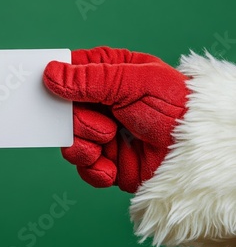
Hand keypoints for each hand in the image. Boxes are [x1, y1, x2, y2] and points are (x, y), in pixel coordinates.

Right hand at [43, 47, 189, 192]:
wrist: (197, 151)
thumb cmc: (176, 106)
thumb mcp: (134, 83)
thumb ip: (89, 80)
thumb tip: (50, 74)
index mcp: (104, 74)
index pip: (64, 75)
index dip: (54, 87)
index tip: (50, 97)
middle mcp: (98, 104)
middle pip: (61, 115)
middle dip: (78, 126)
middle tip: (103, 129)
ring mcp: (100, 132)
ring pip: (68, 143)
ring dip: (84, 150)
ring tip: (108, 147)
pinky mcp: (106, 160)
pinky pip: (83, 168)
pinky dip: (94, 172)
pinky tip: (112, 168)